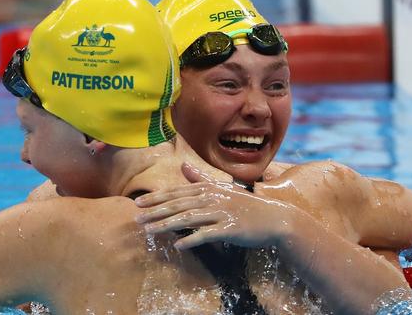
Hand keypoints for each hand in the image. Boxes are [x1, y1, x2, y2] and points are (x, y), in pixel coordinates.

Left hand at [134, 163, 290, 249]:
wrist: (274, 218)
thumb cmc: (246, 205)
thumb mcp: (222, 189)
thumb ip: (201, 179)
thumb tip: (184, 166)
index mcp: (208, 188)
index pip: (176, 192)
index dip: (156, 198)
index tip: (138, 203)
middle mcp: (212, 198)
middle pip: (178, 204)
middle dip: (155, 211)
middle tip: (137, 219)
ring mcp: (221, 213)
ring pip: (188, 219)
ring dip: (167, 225)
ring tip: (150, 231)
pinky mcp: (230, 228)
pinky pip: (207, 235)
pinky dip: (192, 240)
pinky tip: (179, 246)